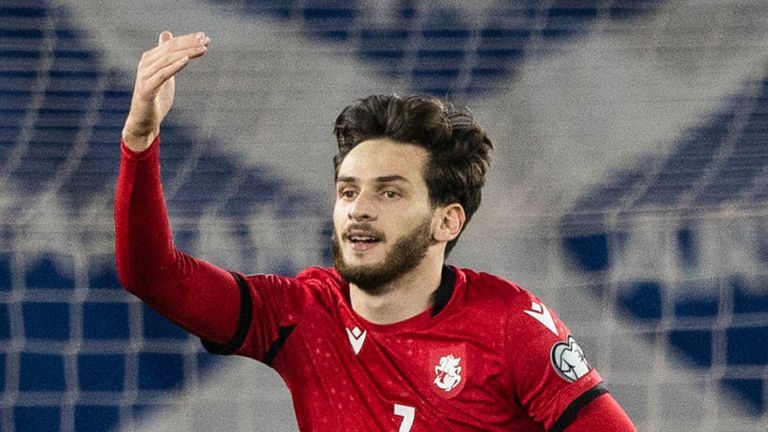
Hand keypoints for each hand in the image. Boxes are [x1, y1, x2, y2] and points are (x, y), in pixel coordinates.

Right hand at [122, 31, 209, 151]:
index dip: (187, 39)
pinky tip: (186, 61)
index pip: (171, 44)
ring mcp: (145, 76)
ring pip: (168, 60)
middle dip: (189, 43)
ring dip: (187, 53)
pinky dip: (174, 66)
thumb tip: (166, 34)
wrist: (143, 121)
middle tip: (206, 40)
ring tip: (202, 49)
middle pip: (170, 49)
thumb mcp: (163, 73)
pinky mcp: (146, 89)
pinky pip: (162, 75)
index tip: (204, 37)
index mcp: (150, 58)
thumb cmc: (155, 97)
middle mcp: (146, 64)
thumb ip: (165, 56)